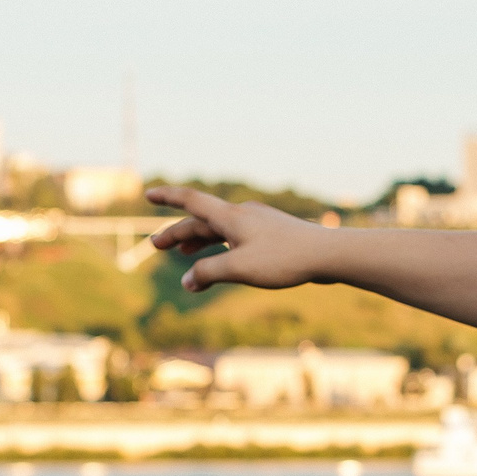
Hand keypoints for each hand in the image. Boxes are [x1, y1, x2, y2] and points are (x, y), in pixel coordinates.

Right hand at [146, 185, 333, 291]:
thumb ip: (208, 273)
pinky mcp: (272, 234)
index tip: (148, 194)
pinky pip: (237, 238)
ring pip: (220, 230)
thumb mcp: (240, 268)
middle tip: (156, 246)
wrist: (328, 254)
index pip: (191, 201)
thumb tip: (187, 282)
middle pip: (202, 220)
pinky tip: (224, 259)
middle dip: (177, 233)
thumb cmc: (284, 259)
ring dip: (199, 241)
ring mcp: (258, 223)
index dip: (167, 197)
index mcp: (231, 217)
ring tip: (183, 253)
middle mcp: (242, 215)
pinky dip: (221, 248)